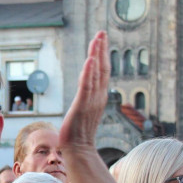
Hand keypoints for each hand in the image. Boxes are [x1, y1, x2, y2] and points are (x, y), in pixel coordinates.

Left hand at [60, 31, 109, 149]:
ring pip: (96, 74)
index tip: (101, 39)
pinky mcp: (82, 106)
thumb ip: (87, 98)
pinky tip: (90, 60)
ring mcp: (91, 101)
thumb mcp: (85, 110)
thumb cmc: (79, 132)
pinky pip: (87, 86)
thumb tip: (85, 90)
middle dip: (101, 49)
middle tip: (101, 32)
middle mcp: (98, 96)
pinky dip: (89, 72)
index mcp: (99, 96)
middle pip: (102, 68)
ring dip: (96, 55)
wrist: (79, 149)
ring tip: (97, 39)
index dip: (102, 54)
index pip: (103, 71)